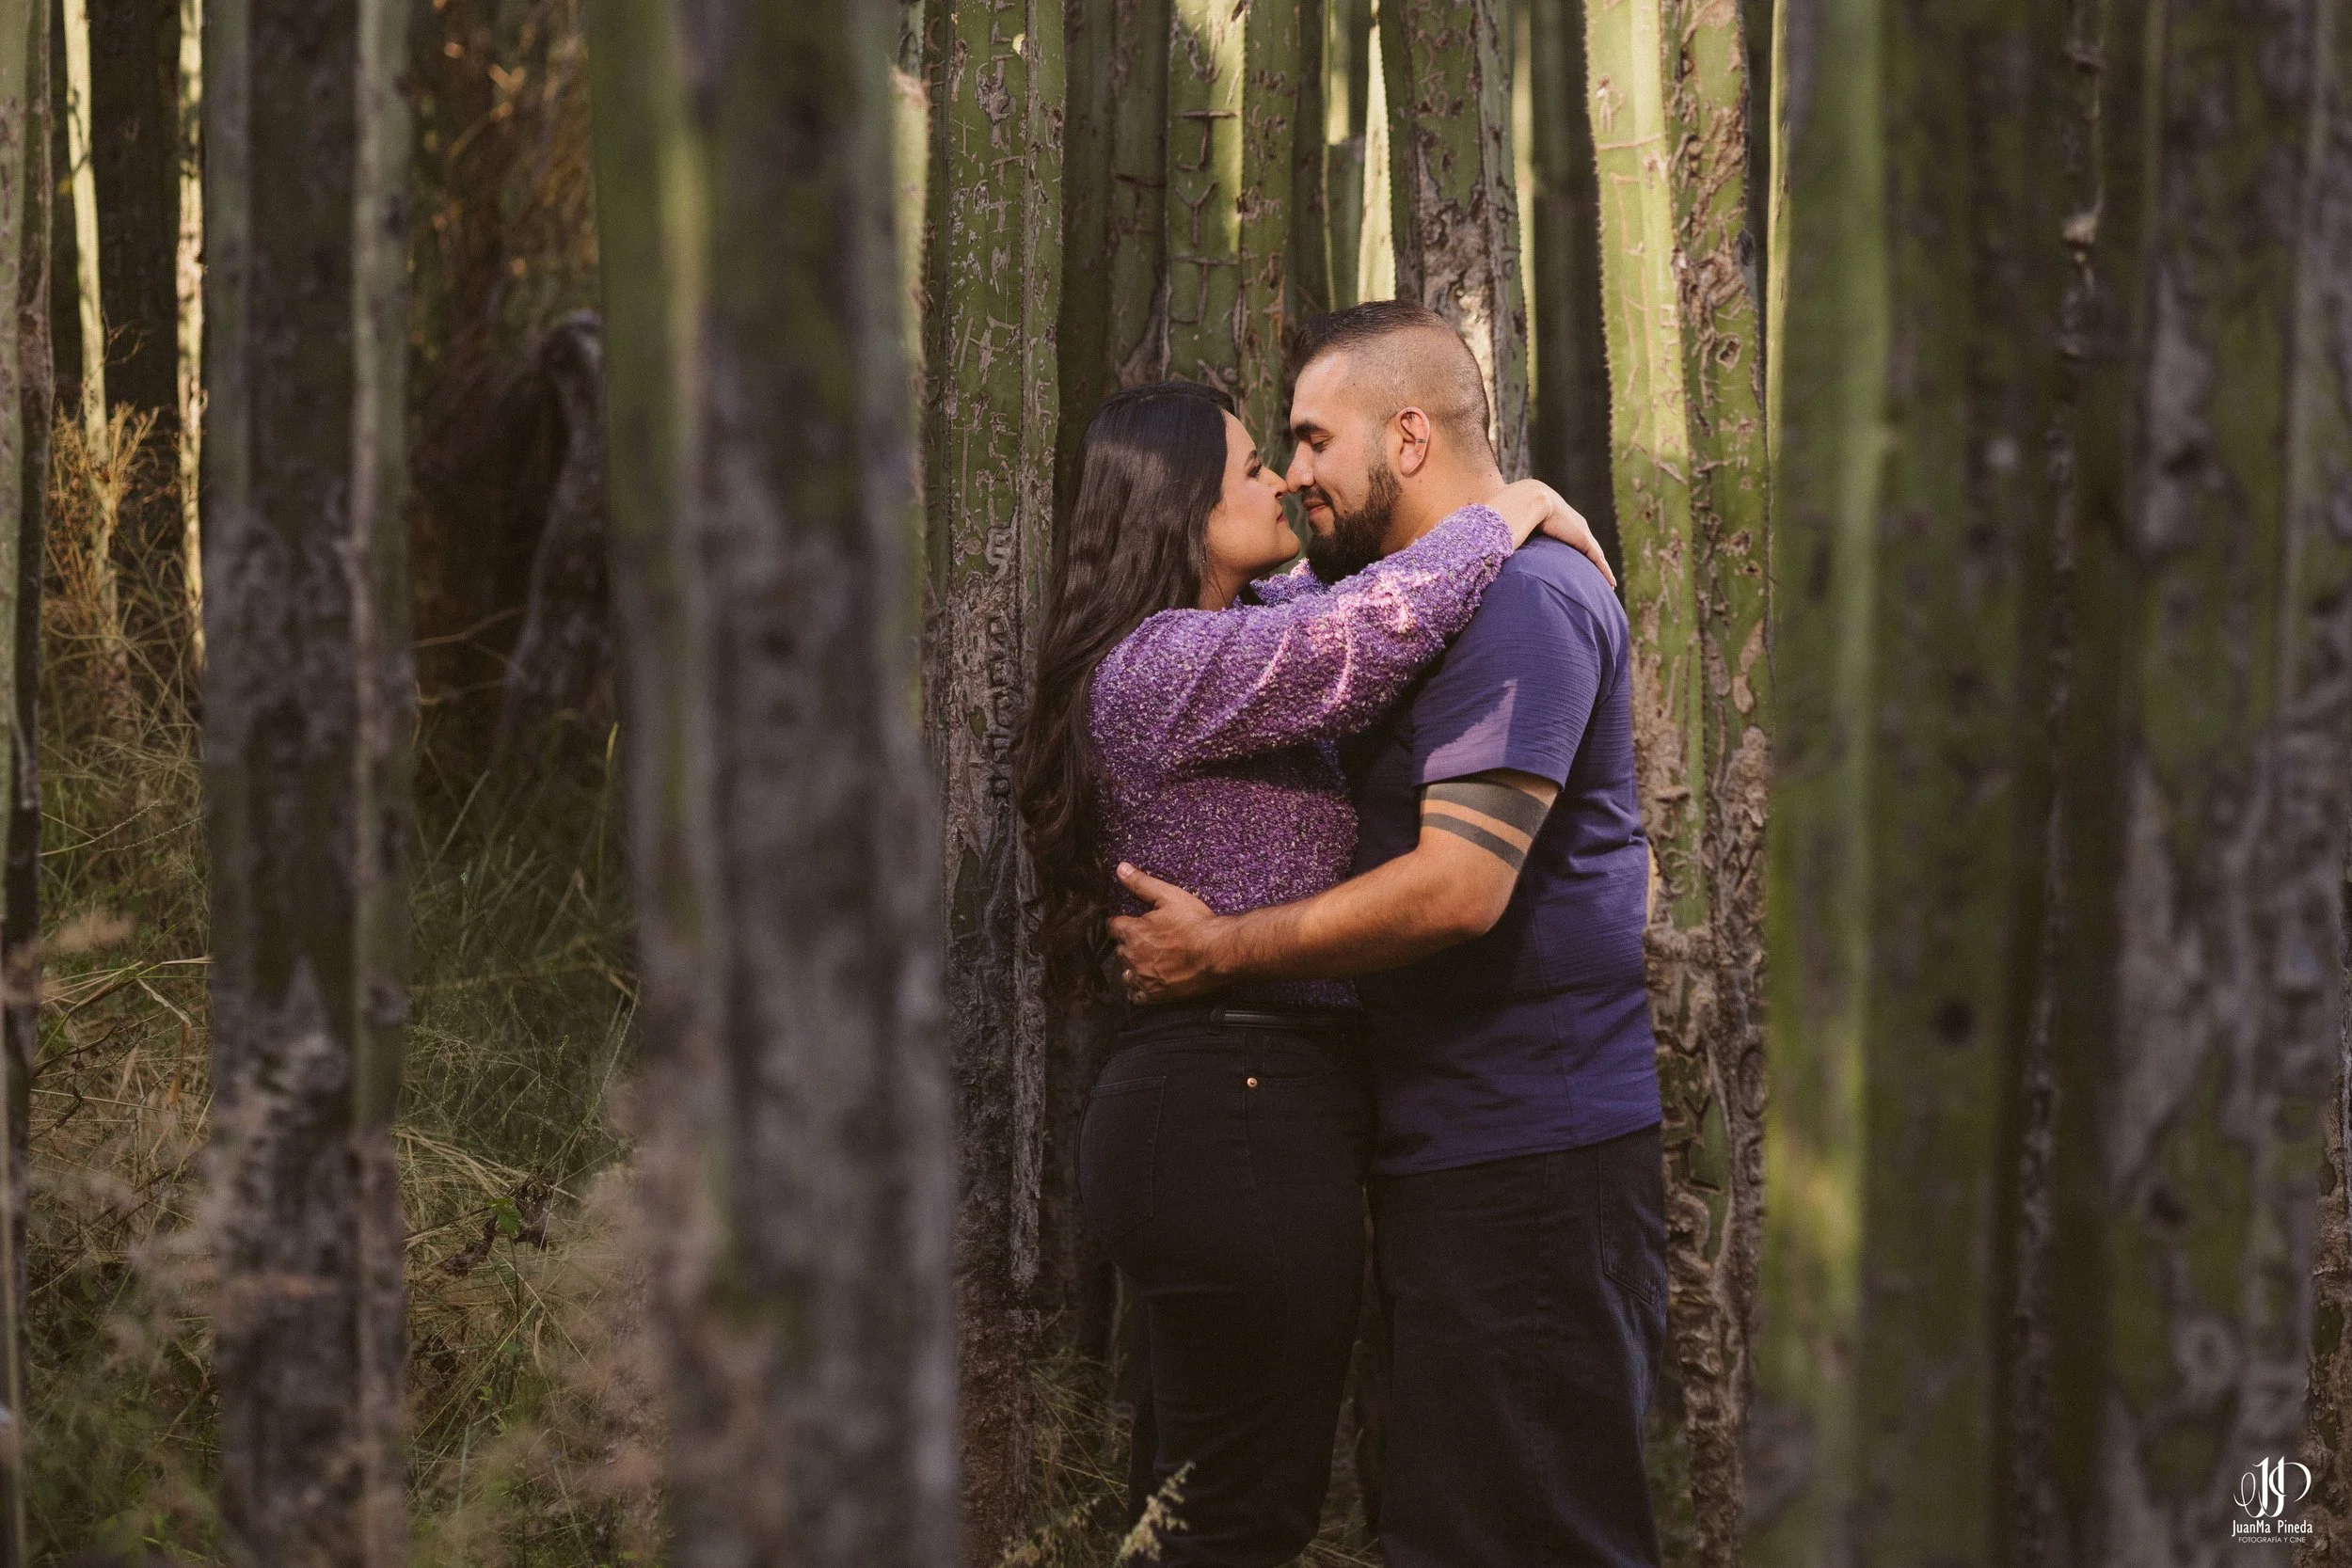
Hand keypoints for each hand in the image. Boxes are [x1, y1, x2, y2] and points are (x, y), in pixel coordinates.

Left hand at [1107, 863, 1225, 1002]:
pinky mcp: (1156, 995)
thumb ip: (1141, 883)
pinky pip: (1136, 996)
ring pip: (1126, 974)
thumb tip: (1120, 869)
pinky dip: (1138, 990)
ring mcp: (1144, 978)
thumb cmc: (1196, 923)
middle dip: (1128, 944)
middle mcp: (1133, 957)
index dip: (1119, 922)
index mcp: (1132, 932)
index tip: (1126, 922)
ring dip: (1132, 967)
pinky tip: (1147, 983)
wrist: (1218, 952)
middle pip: (1119, 950)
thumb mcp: (1169, 896)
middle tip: (1144, 940)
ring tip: (1146, 961)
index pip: (1112, 926)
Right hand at [1487, 478, 1615, 587]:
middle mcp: (1569, 525)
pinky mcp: (1582, 538)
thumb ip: (1506, 539)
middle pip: (1583, 547)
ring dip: (1600, 570)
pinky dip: (1603, 570)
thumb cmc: (1513, 513)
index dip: (1569, 554)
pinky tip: (1609, 583)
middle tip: (1595, 579)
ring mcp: (1577, 531)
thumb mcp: (1512, 529)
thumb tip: (1487, 553)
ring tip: (1607, 585)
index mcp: (1553, 522)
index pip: (1565, 540)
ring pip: (1593, 555)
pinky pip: (1596, 558)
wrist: (1527, 500)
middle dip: (1590, 563)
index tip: (1569, 567)